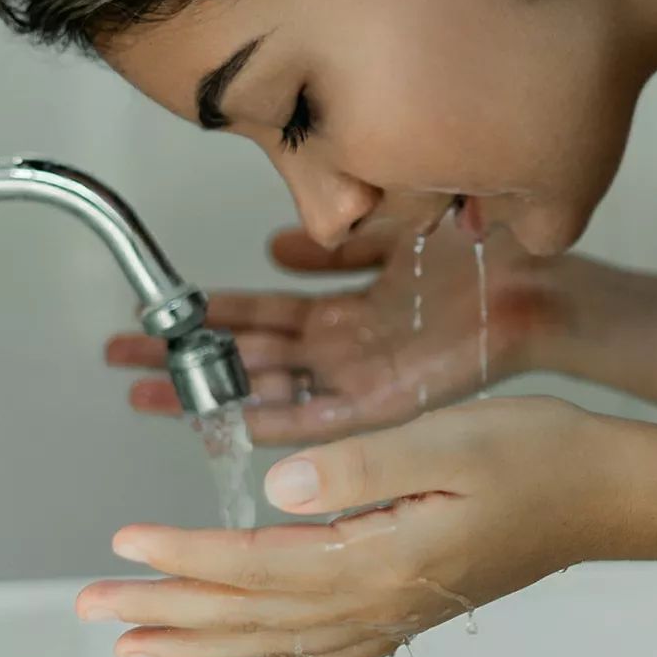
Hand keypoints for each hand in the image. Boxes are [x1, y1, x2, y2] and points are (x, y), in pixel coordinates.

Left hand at [75, 398, 656, 656]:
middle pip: (253, 615)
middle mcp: (381, 597)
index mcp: (382, 554)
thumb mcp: (449, 439)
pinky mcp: (412, 606)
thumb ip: (359, 468)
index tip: (126, 543)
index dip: (186, 556)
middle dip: (169, 610)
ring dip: (203, 646)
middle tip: (97, 606)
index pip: (258, 565)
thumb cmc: (538, 456)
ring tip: (143, 646)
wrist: (607, 493)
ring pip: (278, 644)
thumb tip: (276, 491)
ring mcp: (397, 611)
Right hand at [105, 215, 584, 441]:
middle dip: (185, 359)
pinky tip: (235, 422)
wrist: (536, 283)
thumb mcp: (387, 233)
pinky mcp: (389, 401)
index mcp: (343, 310)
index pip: (258, 315)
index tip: (155, 314)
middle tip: (121, 359)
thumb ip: (332, 244)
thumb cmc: (474, 255)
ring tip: (150, 393)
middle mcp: (342, 348)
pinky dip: (280, 422)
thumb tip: (275, 242)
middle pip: (248, 356)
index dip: (205, 315)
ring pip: (270, 389)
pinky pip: (324, 418)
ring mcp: (360, 377)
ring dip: (212, 393)